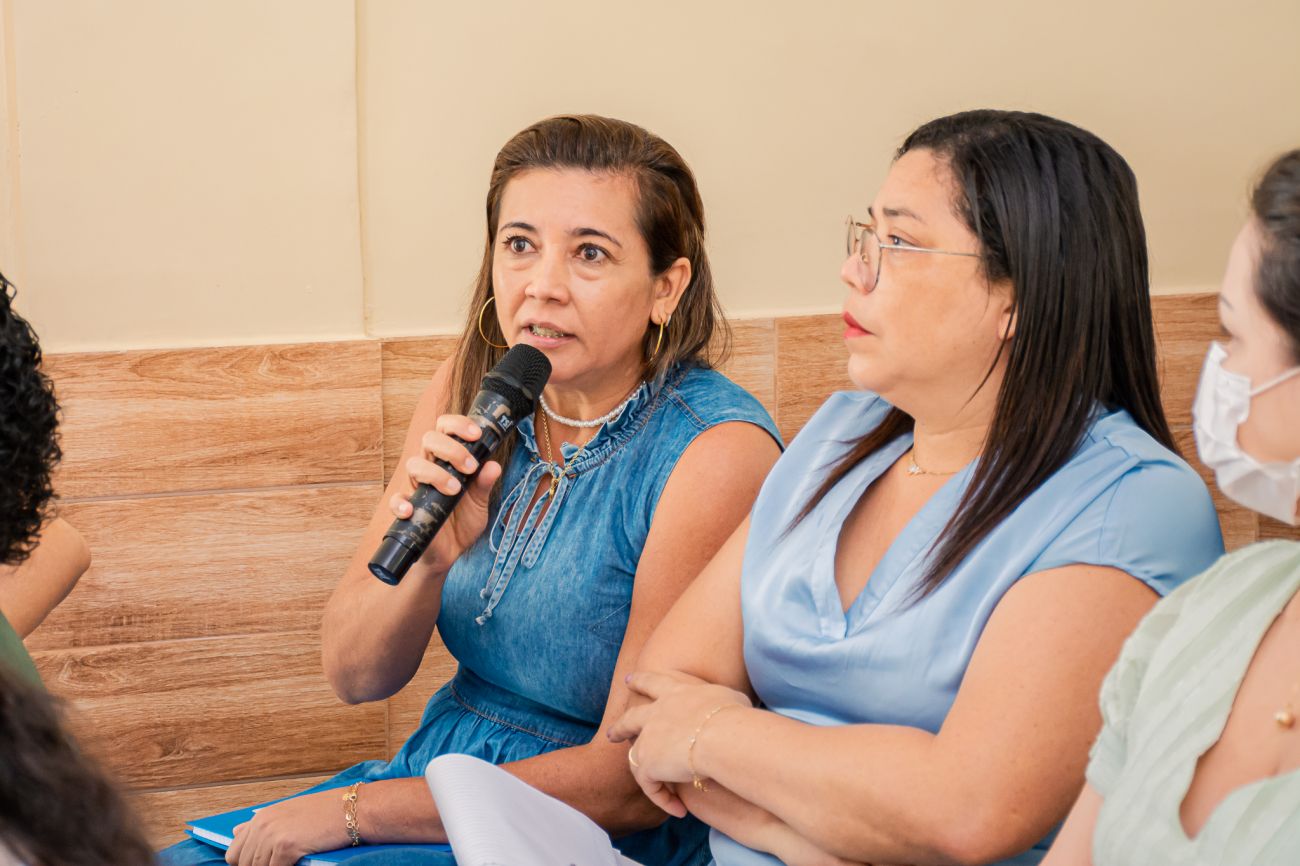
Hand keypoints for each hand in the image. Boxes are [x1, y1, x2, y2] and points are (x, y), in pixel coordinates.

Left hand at [225, 788, 350, 865]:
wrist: (352, 809)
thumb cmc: (326, 811)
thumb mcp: (288, 811)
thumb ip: (261, 823)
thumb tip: (236, 831)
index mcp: (261, 817)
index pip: (234, 852)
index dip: (246, 864)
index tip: (260, 865)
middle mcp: (263, 825)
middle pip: (242, 863)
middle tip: (280, 864)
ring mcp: (272, 836)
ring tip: (291, 863)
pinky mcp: (285, 847)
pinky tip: (297, 865)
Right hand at [389, 414, 503, 573]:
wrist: (451, 552)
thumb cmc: (463, 521)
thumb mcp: (480, 502)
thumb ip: (484, 484)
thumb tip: (493, 466)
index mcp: (447, 460)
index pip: (446, 429)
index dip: (458, 425)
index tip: (476, 435)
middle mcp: (430, 467)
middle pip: (429, 439)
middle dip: (451, 448)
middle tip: (470, 467)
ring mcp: (416, 487)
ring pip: (414, 464)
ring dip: (436, 473)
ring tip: (454, 490)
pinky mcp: (407, 508)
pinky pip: (395, 499)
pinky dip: (401, 502)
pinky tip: (411, 509)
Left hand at [607, 671, 750, 817]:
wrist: (721, 735)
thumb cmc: (733, 716)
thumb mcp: (730, 697)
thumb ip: (724, 701)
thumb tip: (732, 707)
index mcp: (676, 692)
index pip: (654, 682)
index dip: (641, 681)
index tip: (629, 679)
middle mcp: (656, 713)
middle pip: (631, 718)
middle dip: (620, 726)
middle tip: (612, 733)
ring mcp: (648, 739)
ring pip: (634, 755)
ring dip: (638, 768)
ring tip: (643, 779)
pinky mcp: (648, 764)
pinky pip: (650, 785)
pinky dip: (663, 798)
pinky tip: (678, 809)